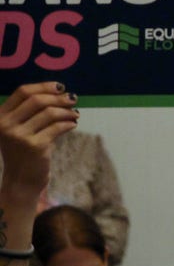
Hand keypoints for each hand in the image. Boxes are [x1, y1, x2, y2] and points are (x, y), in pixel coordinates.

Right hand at [0, 82, 78, 196]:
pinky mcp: (35, 146)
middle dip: (59, 98)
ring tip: (75, 114)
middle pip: (37, 100)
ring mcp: (20, 136)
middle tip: (73, 99)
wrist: (21, 180)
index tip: (60, 87)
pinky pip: (58, 127)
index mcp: (0, 117)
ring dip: (67, 111)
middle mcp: (6, 125)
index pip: (22, 91)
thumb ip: (31, 111)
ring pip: (50, 113)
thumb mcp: (19, 128)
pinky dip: (69, 124)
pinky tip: (73, 125)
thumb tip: (62, 93)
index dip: (44, 86)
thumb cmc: (23, 151)